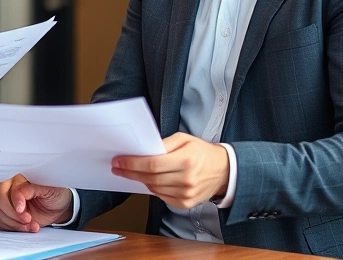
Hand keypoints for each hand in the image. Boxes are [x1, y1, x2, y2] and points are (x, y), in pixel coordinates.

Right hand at [0, 174, 72, 232]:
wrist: (57, 206)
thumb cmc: (55, 193)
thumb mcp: (49, 189)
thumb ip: (31, 189)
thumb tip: (19, 193)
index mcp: (18, 175)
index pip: (6, 187)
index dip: (14, 200)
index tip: (22, 210)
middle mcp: (8, 186)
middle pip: (0, 202)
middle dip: (14, 215)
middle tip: (28, 219)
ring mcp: (5, 200)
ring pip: (0, 214)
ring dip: (16, 224)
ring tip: (31, 224)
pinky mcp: (6, 213)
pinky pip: (2, 223)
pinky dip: (15, 228)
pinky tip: (27, 227)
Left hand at [111, 132, 229, 209]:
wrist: (224, 171)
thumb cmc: (202, 152)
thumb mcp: (184, 139)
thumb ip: (163, 144)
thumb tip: (144, 150)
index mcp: (185, 160)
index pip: (151, 164)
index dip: (132, 164)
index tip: (119, 161)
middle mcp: (186, 179)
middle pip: (150, 178)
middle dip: (130, 172)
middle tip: (118, 168)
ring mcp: (186, 194)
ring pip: (154, 189)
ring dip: (140, 181)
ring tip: (131, 173)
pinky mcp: (186, 204)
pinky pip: (162, 197)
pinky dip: (153, 189)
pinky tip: (149, 181)